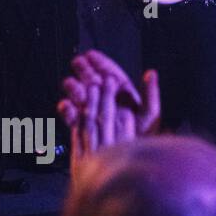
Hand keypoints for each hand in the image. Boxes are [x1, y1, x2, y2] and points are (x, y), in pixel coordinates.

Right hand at [57, 50, 160, 167]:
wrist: (133, 160)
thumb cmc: (146, 136)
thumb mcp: (150, 113)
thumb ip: (150, 93)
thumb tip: (151, 73)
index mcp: (123, 96)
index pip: (111, 75)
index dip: (101, 64)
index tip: (91, 55)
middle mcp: (108, 102)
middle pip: (94, 82)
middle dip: (85, 71)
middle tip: (76, 62)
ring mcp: (97, 114)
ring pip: (82, 97)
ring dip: (75, 89)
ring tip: (68, 83)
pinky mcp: (86, 128)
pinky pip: (74, 117)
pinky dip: (68, 111)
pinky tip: (64, 105)